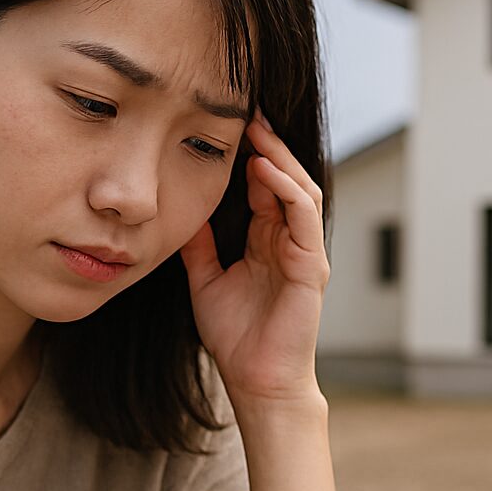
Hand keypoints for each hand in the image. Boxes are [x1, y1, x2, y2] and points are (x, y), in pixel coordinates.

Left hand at [179, 109, 328, 404]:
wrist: (256, 381)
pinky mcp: (312, 266)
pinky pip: (305, 218)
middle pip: (285, 178)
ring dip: (280, 158)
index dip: (249, 154)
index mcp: (267, 240)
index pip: (263, 185)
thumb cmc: (235, 337)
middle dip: (268, 143)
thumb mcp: (205, 278)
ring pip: (300, 189)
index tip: (225, 123)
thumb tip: (179, 205)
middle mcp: (289, 240)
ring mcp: (305, 251)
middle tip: (245, 109)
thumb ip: (198, 243)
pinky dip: (288, 190)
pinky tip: (268, 170)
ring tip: (257, 130)